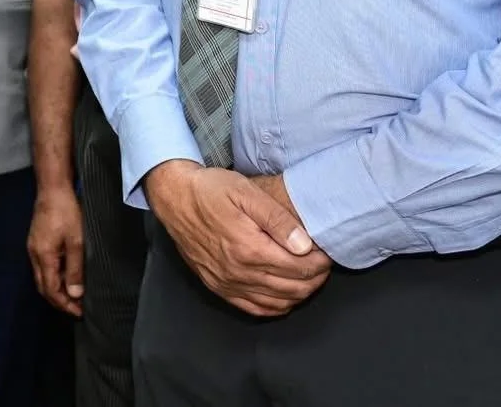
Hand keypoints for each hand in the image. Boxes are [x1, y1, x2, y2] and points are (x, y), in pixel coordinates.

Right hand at [28, 187, 86, 316]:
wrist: (52, 189)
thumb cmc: (67, 213)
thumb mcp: (76, 242)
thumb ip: (75, 269)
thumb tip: (75, 294)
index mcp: (44, 256)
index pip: (51, 289)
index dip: (65, 304)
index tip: (79, 313)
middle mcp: (34, 255)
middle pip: (43, 287)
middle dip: (59, 301)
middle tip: (77, 309)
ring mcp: (33, 248)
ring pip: (42, 277)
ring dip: (56, 289)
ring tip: (74, 296)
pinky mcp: (36, 241)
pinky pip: (43, 267)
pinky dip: (53, 277)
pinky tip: (66, 276)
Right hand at [142, 160, 331, 316]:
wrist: (174, 197)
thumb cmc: (210, 191)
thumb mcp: (246, 192)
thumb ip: (277, 219)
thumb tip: (305, 246)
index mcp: (249, 249)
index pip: (300, 266)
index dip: (321, 261)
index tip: (326, 251)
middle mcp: (239, 272)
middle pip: (293, 287)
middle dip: (315, 278)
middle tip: (322, 263)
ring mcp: (228, 283)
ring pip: (278, 302)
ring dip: (300, 292)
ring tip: (308, 276)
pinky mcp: (218, 287)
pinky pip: (255, 308)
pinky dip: (276, 306)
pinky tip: (285, 295)